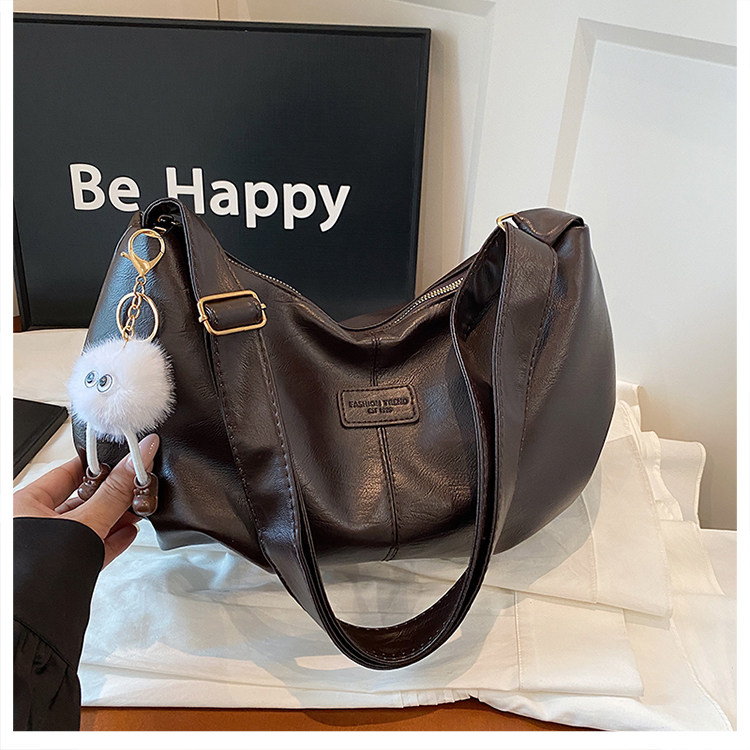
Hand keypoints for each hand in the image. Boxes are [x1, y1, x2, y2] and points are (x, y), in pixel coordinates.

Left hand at [13, 434, 159, 566]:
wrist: (30, 625)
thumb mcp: (85, 523)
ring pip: (86, 524)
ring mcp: (46, 548)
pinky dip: (110, 540)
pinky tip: (128, 534)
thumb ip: (117, 491)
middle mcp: (30, 525)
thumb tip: (140, 458)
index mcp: (23, 504)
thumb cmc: (34, 575)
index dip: (99, 465)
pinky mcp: (60, 570)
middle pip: (80, 499)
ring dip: (115, 518)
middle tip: (137, 486)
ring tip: (138, 510)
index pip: (69, 472)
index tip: (125, 459)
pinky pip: (89, 547)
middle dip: (112, 494)